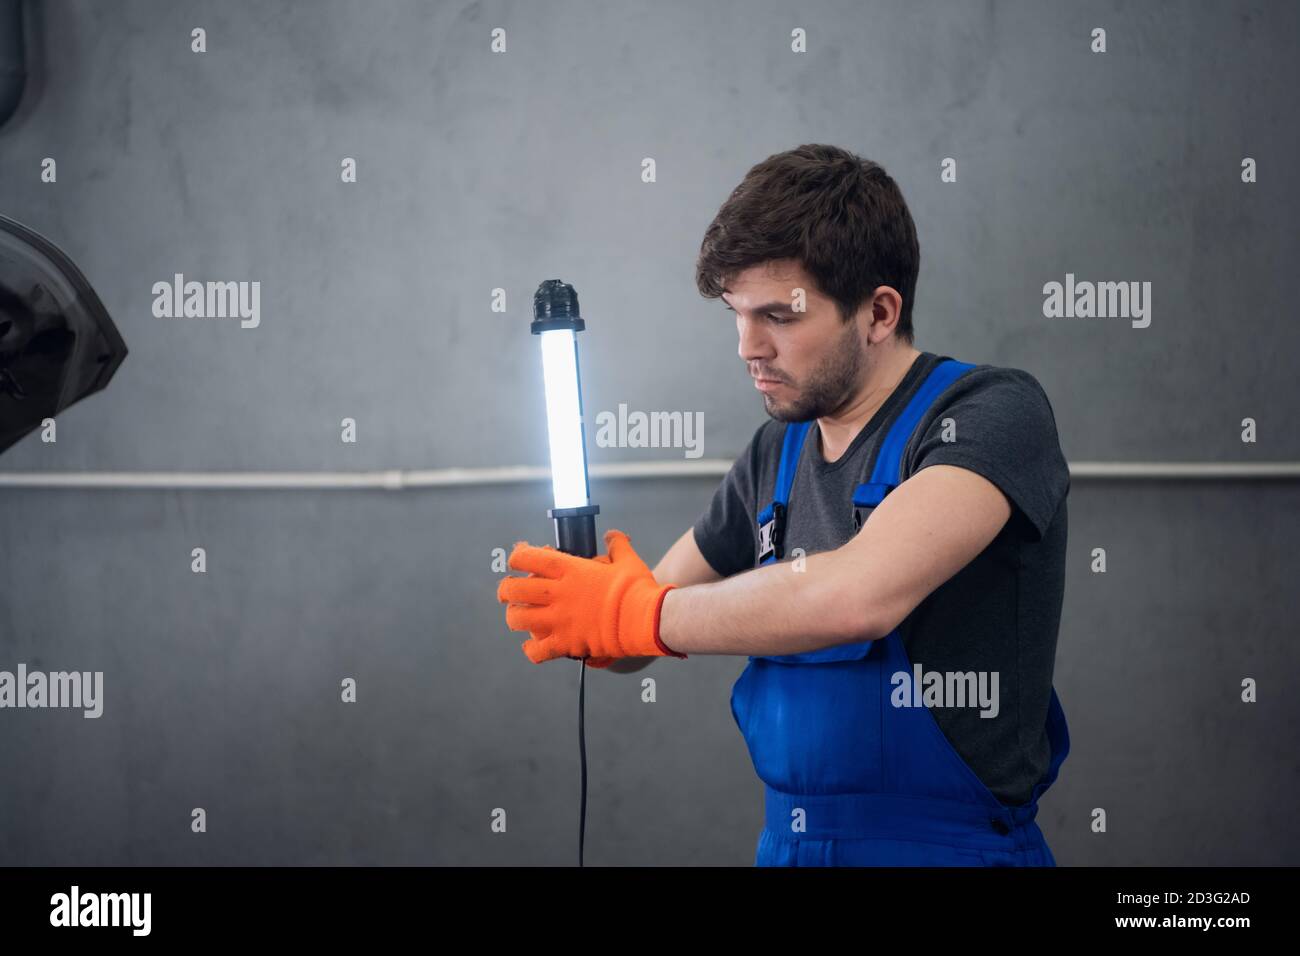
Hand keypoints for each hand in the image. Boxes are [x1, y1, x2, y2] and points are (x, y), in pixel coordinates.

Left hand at [497, 529, 685, 664]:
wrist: (646, 619)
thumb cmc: (637, 588)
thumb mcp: (627, 560)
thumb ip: (616, 544)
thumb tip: (612, 535)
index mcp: (569, 569)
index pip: (527, 557)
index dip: (517, 557)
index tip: (519, 559)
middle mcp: (557, 593)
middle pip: (513, 589)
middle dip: (507, 589)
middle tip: (510, 591)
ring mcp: (559, 619)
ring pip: (518, 619)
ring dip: (515, 617)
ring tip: (520, 616)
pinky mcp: (566, 643)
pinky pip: (537, 651)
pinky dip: (531, 650)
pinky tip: (533, 646)